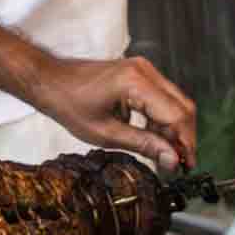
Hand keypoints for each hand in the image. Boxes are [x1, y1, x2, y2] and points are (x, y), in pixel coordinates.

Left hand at [36, 55, 195, 171]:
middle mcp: (144, 71)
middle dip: (184, 137)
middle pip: (183, 107)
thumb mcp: (105, 133)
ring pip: (175, 102)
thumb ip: (143, 145)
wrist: (49, 80)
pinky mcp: (139, 73)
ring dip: (173, 129)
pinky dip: (162, 118)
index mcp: (135, 83)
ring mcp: (143, 69)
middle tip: (180, 164)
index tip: (185, 166)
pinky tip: (153, 138)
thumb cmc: (69, 103)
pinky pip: (162, 97)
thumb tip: (172, 159)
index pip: (176, 115)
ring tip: (165, 155)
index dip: (184, 143)